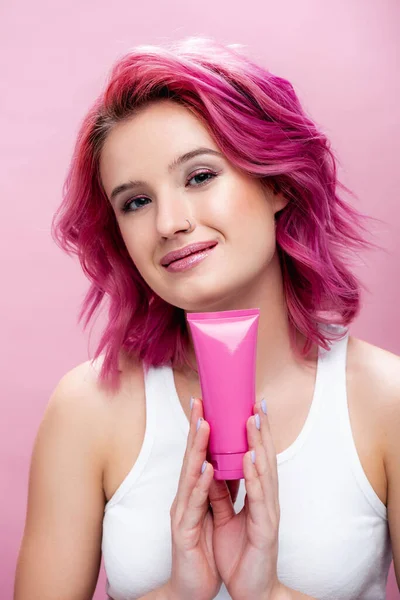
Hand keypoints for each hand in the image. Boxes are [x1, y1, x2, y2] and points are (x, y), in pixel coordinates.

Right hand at [167, 398, 221, 599]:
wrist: (191, 591)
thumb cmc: (203, 552)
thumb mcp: (213, 516)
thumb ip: (216, 491)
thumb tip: (224, 466)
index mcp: (196, 494)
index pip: (200, 456)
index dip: (202, 430)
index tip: (208, 404)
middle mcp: (186, 499)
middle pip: (191, 458)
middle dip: (196, 429)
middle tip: (200, 402)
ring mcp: (182, 514)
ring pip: (189, 476)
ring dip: (197, 450)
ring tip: (204, 425)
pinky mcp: (184, 533)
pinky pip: (194, 506)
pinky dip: (201, 487)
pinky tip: (207, 470)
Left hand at [208, 399, 281, 599]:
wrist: (251, 591)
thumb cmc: (241, 553)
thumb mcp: (226, 517)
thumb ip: (221, 492)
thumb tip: (211, 467)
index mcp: (257, 496)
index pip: (255, 457)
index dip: (253, 433)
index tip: (248, 407)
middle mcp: (266, 499)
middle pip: (264, 457)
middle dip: (259, 429)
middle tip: (256, 401)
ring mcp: (269, 512)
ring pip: (265, 472)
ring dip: (259, 444)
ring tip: (253, 419)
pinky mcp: (266, 529)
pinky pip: (259, 498)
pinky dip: (255, 476)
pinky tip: (250, 457)